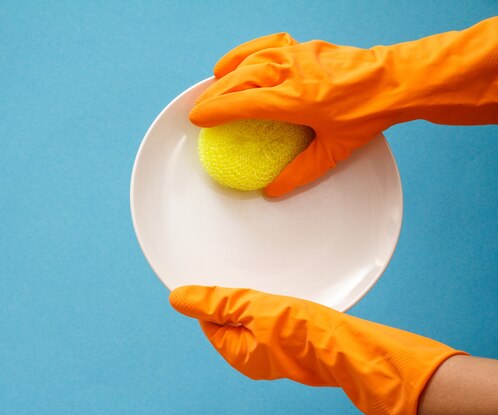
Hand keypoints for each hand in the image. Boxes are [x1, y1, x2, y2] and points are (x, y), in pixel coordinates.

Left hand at [170, 286, 464, 414]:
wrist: (346, 344)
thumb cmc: (300, 328)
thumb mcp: (250, 306)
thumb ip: (213, 302)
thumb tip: (177, 298)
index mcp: (235, 352)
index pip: (209, 320)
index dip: (212, 299)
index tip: (222, 280)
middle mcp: (251, 357)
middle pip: (229, 320)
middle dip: (233, 299)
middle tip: (245, 280)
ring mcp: (272, 351)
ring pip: (252, 319)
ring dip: (254, 301)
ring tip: (264, 285)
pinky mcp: (291, 343)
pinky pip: (271, 321)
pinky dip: (271, 307)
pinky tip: (282, 296)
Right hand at [190, 18, 497, 196]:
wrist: (396, 81)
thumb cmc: (367, 114)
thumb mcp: (333, 151)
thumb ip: (299, 172)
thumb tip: (272, 191)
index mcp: (295, 99)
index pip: (242, 103)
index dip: (215, 111)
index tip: (196, 120)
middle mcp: (291, 72)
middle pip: (239, 79)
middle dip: (214, 94)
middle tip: (198, 109)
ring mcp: (297, 55)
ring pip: (250, 60)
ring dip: (226, 74)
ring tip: (211, 86)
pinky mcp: (304, 47)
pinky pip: (267, 44)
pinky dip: (247, 51)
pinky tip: (236, 60)